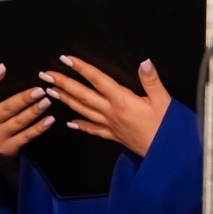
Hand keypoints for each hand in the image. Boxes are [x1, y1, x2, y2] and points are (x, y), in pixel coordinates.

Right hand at [0, 64, 54, 172]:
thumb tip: (14, 69)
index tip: (3, 67)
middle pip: (6, 108)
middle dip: (24, 99)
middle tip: (40, 90)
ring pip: (18, 122)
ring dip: (34, 111)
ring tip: (47, 102)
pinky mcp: (8, 147)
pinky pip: (26, 136)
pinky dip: (39, 128)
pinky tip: (50, 119)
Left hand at [43, 55, 169, 157]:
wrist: (165, 154)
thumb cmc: (166, 127)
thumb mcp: (163, 100)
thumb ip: (152, 81)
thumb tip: (144, 62)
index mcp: (122, 100)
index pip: (98, 80)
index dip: (82, 68)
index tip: (66, 59)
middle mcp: (111, 112)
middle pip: (83, 95)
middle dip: (63, 84)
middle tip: (46, 75)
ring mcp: (110, 125)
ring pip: (83, 110)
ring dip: (65, 100)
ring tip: (51, 92)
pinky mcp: (113, 135)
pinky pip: (93, 129)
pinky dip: (80, 125)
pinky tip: (70, 122)